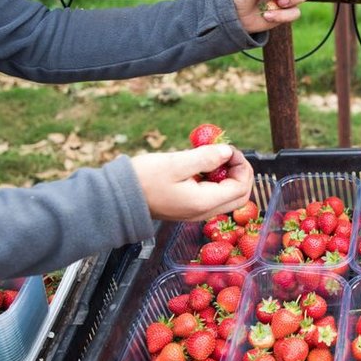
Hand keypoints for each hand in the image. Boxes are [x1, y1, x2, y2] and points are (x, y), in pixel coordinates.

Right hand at [131, 145, 253, 221]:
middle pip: (239, 195)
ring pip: (228, 195)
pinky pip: (213, 195)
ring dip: (228, 174)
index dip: (242, 165)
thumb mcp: (176, 163)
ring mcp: (198, 211)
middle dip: (240, 172)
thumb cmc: (144, 180)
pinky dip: (215, 179)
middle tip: (227, 153)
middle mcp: (205, 211)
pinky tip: (202, 164)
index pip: (240, 187)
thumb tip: (228, 152)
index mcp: (204, 202)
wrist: (119, 199)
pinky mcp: (190, 207)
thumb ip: (205, 158)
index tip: (229, 148)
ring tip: (213, 155)